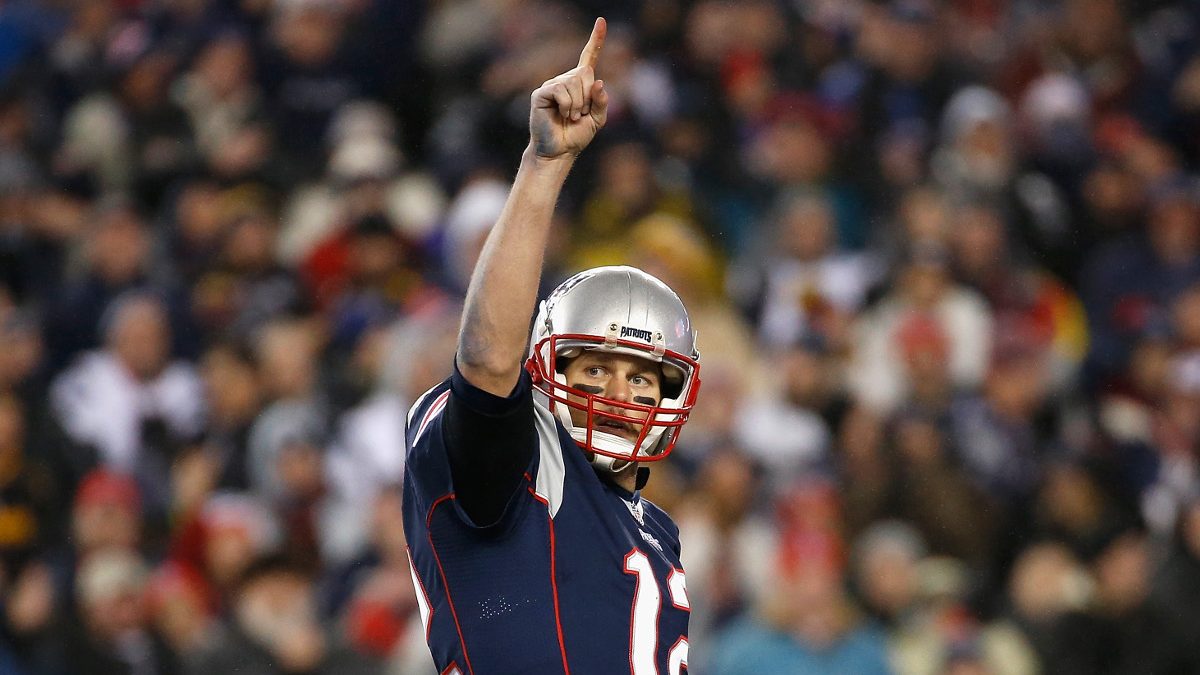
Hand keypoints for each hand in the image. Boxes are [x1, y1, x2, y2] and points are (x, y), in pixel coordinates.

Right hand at [529, 17, 609, 159]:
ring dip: (578, 105)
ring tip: (570, 117)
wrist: (558, 152)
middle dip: (588, 98)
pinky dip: (567, 106)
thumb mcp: (598, 120)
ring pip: (574, 83)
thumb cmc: (576, 136)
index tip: (601, 21)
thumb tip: (598, 82)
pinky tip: (562, 115)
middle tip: (580, 115)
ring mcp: (552, 85)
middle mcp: (565, 80)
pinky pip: (561, 91)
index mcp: (580, 84)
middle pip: (585, 74)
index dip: (596, 39)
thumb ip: (602, 101)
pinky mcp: (541, 93)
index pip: (588, 57)